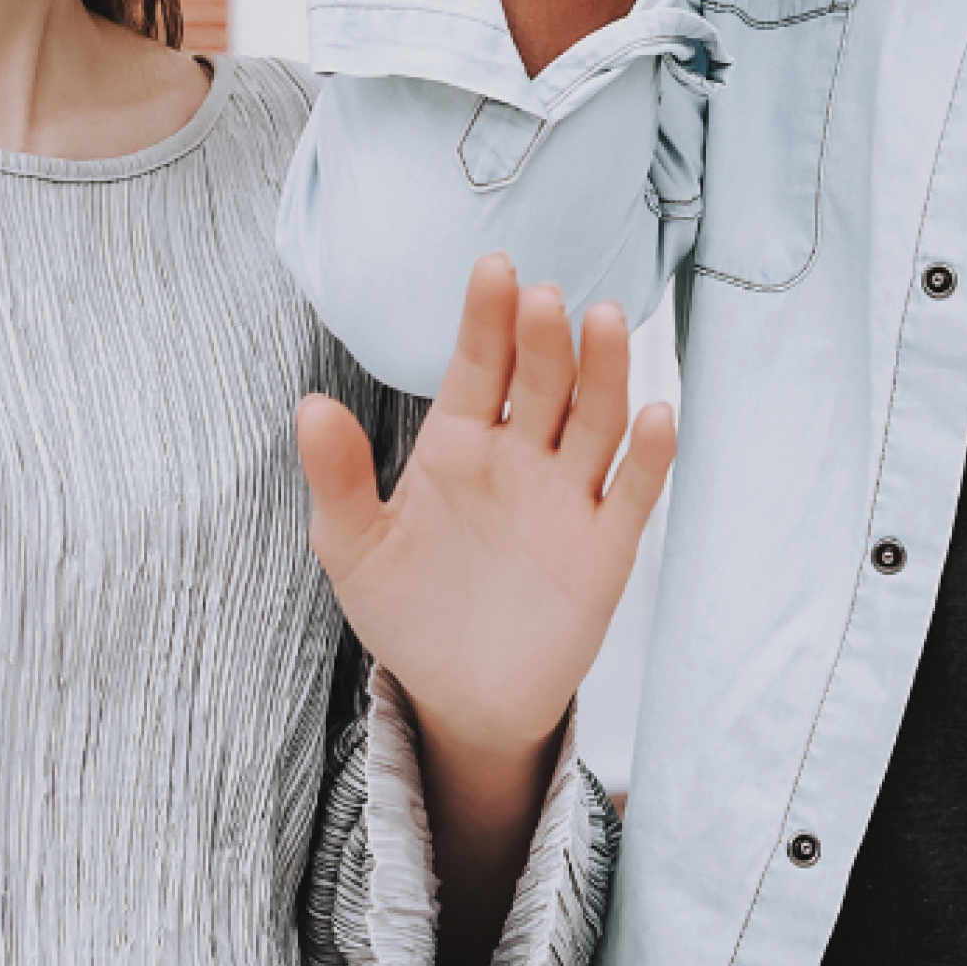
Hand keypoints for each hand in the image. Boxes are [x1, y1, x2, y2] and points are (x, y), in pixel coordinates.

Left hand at [295, 254, 677, 765]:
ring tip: (604, 321)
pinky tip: (656, 417)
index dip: (487, 318)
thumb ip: (339, 478)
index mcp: (459, 444)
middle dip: (544, 338)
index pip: (478, 366)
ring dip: (604, 371)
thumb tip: (310, 404)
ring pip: (596, 419)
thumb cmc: (408, 610)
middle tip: (543, 298)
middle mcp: (522, 455)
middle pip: (543, 382)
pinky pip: (634, 492)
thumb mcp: (354, 548)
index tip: (493, 267)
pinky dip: (651, 455)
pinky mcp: (606, 545)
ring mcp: (569, 495)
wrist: (461, 698)